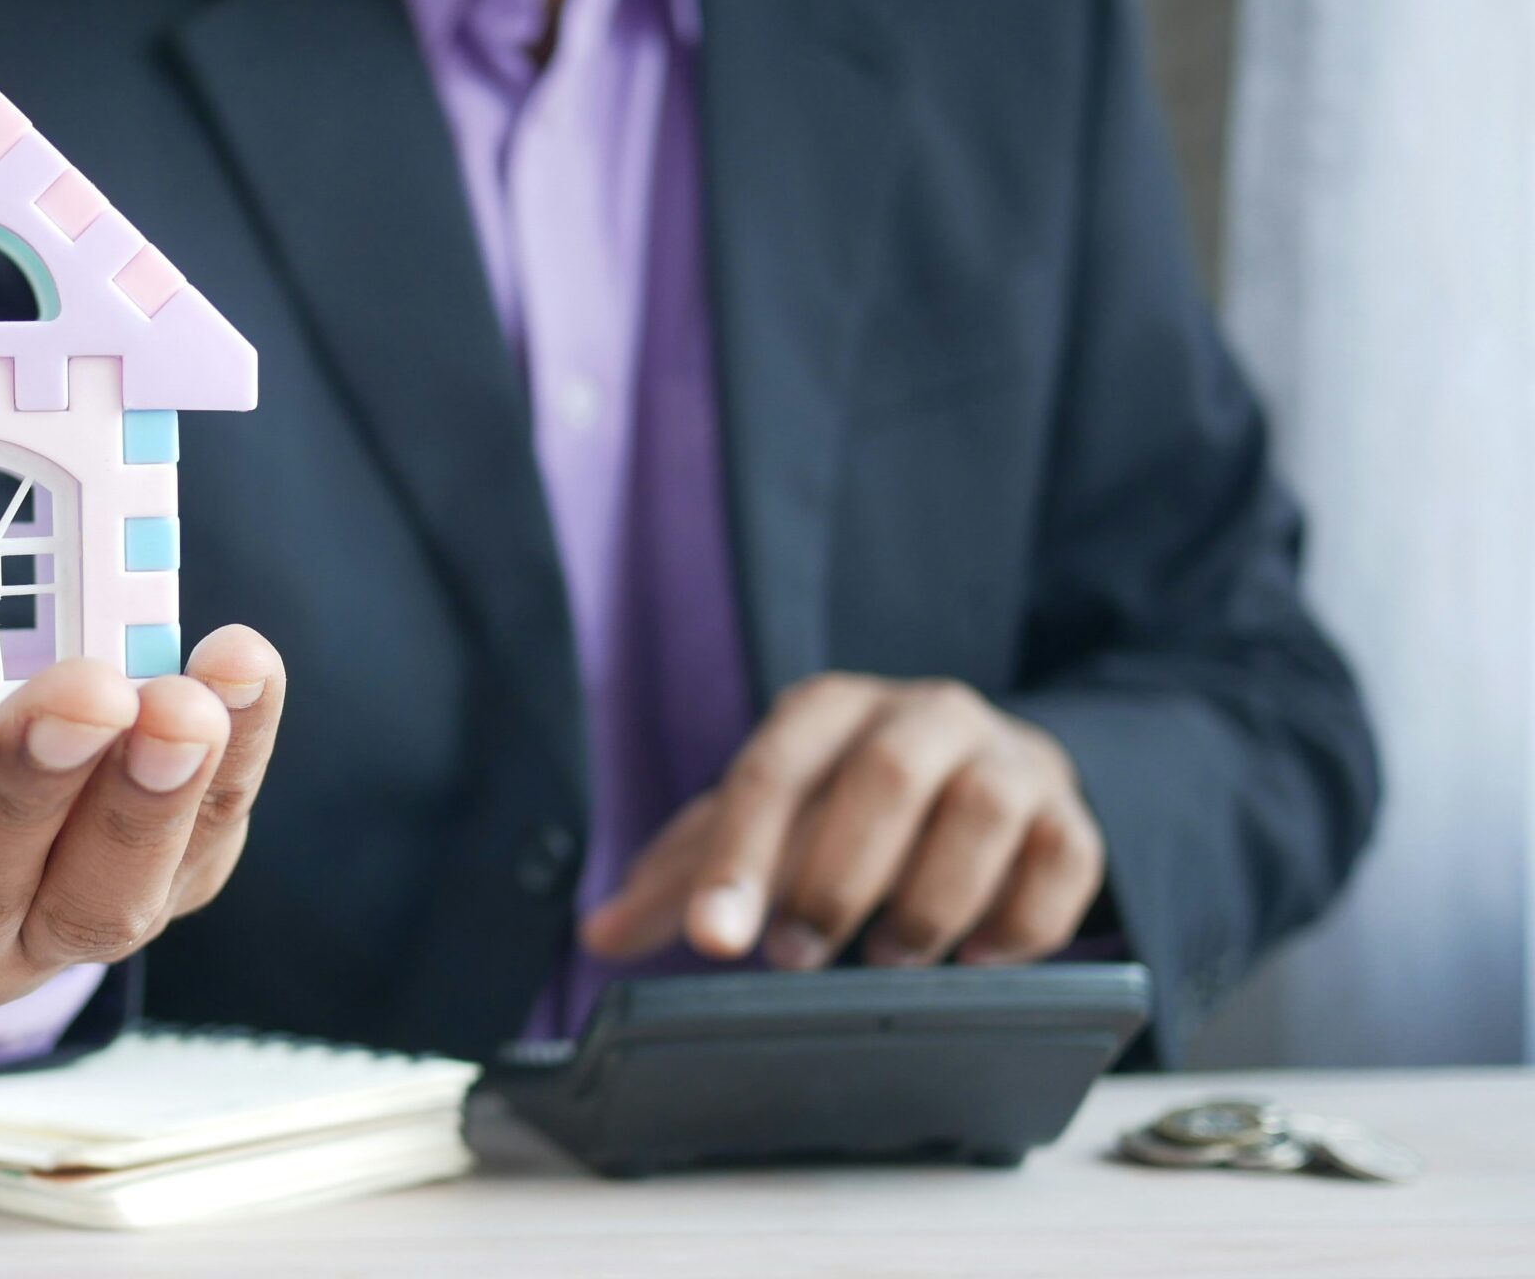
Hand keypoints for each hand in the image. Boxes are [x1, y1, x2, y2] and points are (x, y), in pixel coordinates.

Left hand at [581, 673, 1103, 970]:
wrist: (988, 773)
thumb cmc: (851, 805)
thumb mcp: (766, 825)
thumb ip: (686, 876)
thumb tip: (598, 933)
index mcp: (829, 710)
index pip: (772, 773)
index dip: (738, 860)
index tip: (714, 941)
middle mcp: (923, 714)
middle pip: (883, 777)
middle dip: (836, 878)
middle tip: (797, 958)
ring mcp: (1007, 760)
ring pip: (981, 812)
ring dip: (930, 900)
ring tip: (891, 960)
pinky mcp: (1070, 815)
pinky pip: (1063, 860)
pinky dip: (1021, 921)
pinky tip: (978, 959)